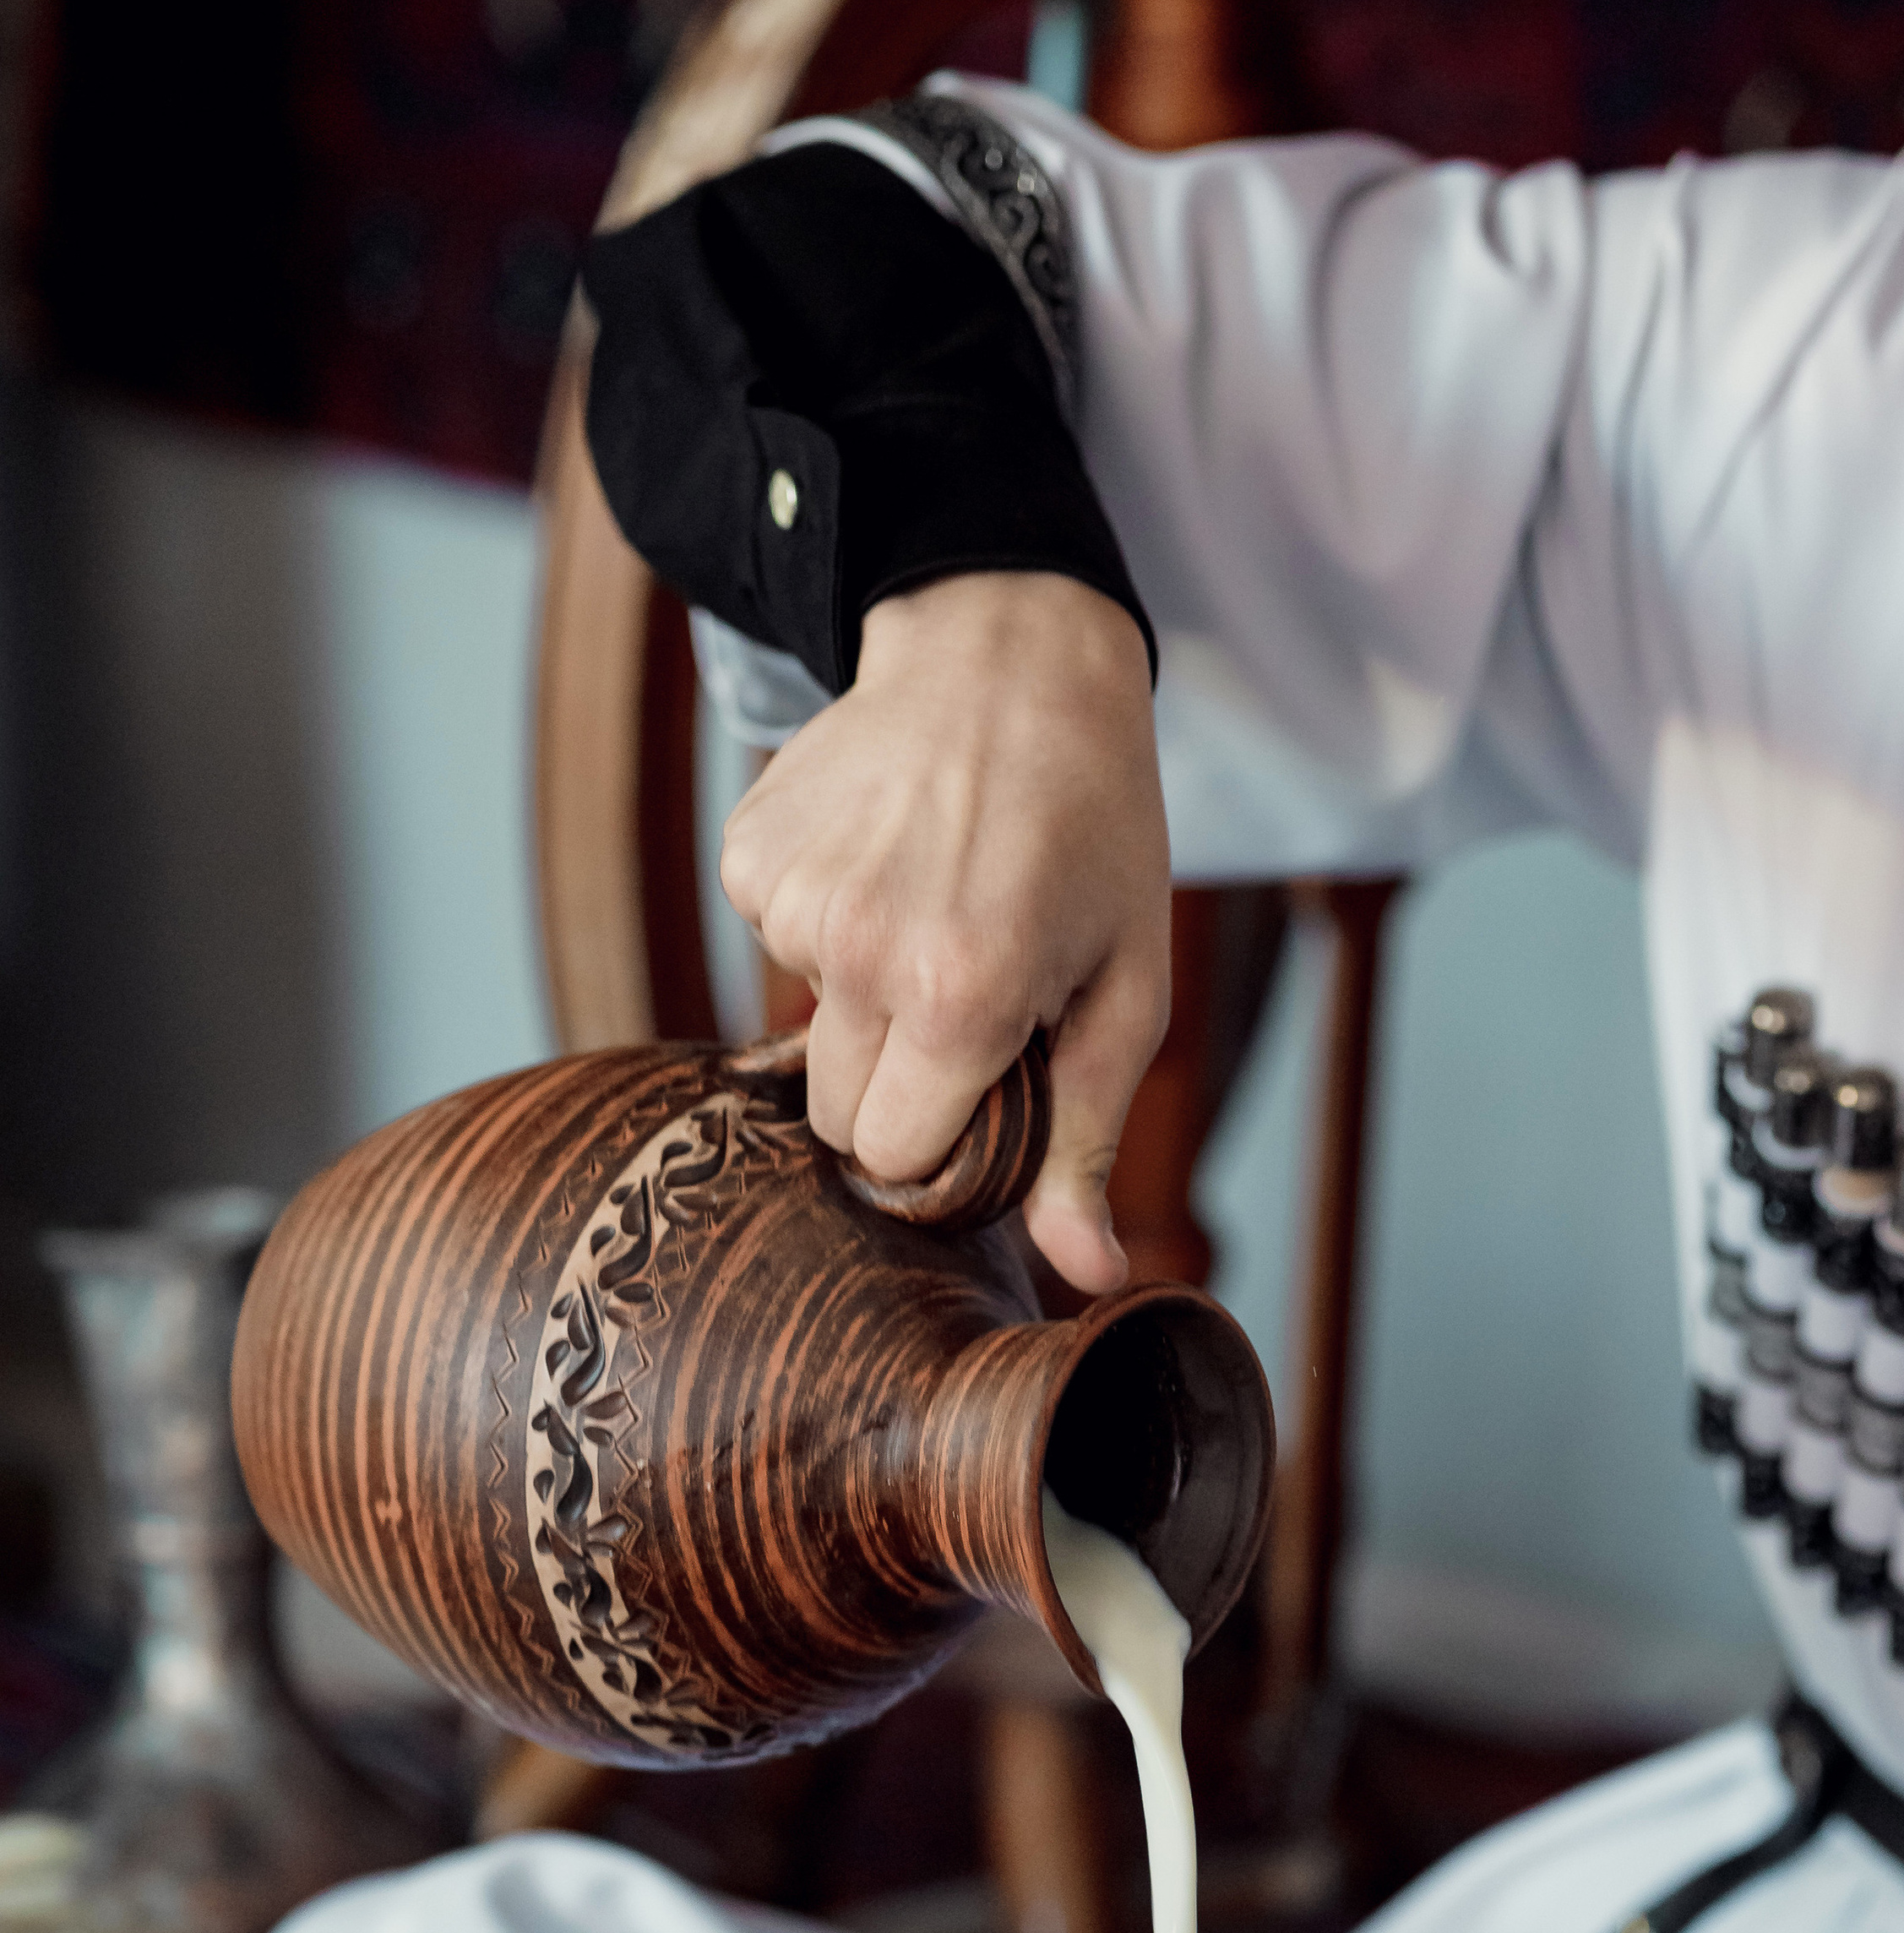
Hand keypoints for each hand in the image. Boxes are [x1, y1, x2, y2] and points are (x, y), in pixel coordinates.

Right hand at [719, 573, 1169, 1295]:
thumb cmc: (1092, 831)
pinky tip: (886, 860)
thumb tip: (1089, 1277)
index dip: (943, 1140)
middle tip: (969, 994)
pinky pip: (775, 946)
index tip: (986, 1088)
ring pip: (808, 1028)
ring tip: (935, 903)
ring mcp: (793, 900)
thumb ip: (1088, 1140)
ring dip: (865, 995)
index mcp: (962, 997)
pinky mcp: (747, 856)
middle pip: (839, 1116)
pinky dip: (826, 923)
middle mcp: (860, 954)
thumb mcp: (1127, 988)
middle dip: (900, 1083)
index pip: (894, 1161)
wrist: (1008, 655)